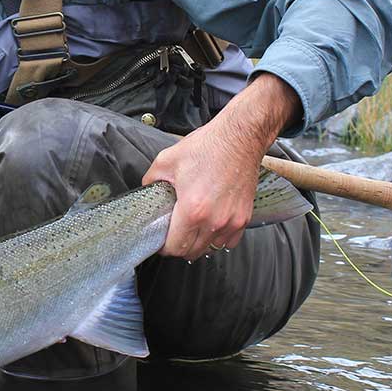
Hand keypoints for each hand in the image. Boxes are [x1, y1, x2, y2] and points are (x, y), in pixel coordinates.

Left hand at [143, 73, 299, 260]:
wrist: (239, 138)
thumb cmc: (208, 147)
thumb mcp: (167, 160)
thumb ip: (151, 180)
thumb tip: (146, 192)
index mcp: (192, 209)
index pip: (175, 247)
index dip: (164, 247)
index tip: (160, 240)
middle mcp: (214, 220)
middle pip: (192, 252)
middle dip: (179, 246)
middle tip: (173, 233)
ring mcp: (231, 221)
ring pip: (211, 249)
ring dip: (199, 243)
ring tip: (191, 228)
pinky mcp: (244, 218)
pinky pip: (229, 242)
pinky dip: (218, 239)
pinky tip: (210, 226)